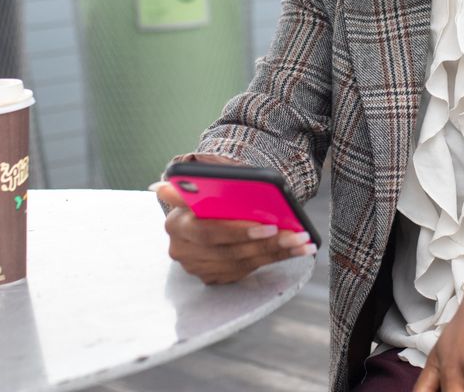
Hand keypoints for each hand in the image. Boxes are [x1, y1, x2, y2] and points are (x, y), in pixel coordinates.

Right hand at [154, 181, 315, 284]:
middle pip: (231, 251)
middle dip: (266, 243)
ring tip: (303, 241)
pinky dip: (274, 259)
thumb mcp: (196, 188)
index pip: (209, 232)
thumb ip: (185, 189)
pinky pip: (248, 269)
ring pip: (243, 262)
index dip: (239, 231)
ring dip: (277, 252)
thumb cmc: (204, 197)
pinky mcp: (213, 277)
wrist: (201, 214)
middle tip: (295, 235)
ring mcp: (198, 267)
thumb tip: (160, 188)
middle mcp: (183, 250)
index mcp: (177, 224)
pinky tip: (296, 250)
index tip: (268, 225)